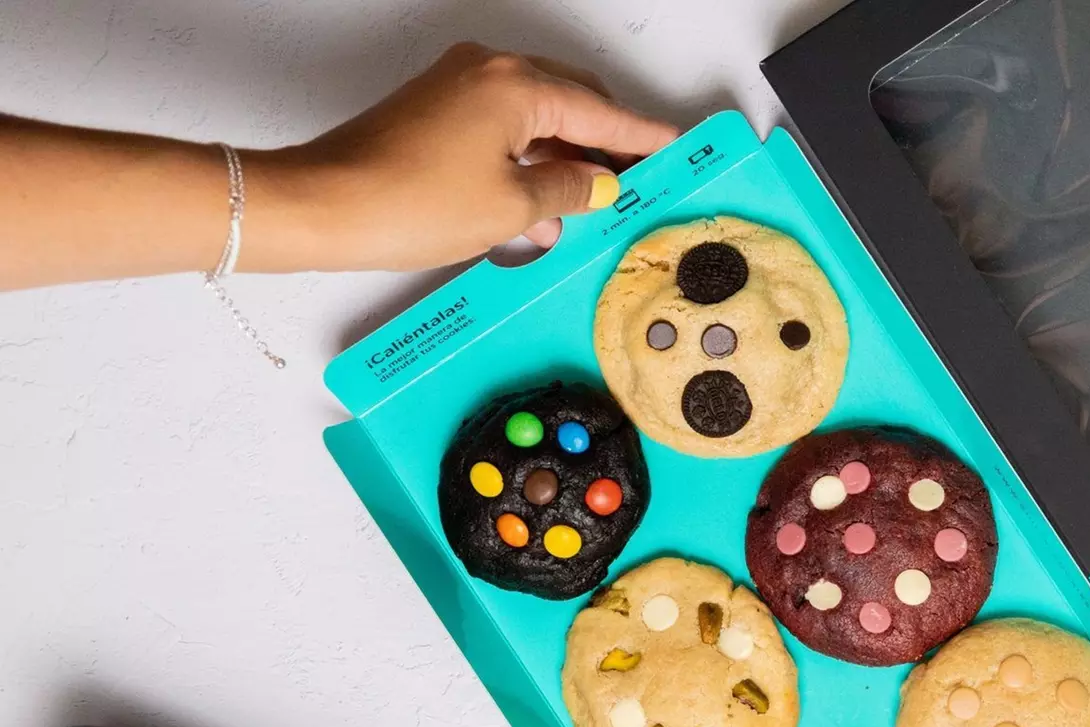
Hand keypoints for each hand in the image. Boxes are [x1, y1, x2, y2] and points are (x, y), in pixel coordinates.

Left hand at [249, 43, 678, 272]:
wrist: (324, 207)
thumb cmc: (409, 202)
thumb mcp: (512, 207)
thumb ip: (568, 190)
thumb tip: (600, 183)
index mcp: (517, 85)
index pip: (601, 111)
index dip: (644, 137)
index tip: (679, 149)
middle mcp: (490, 71)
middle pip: (573, 101)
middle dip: (607, 144)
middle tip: (641, 182)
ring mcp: (459, 86)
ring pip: (538, 116)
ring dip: (567, 157)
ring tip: (593, 207)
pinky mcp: (437, 110)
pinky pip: (504, 126)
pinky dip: (531, 158)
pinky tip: (543, 205)